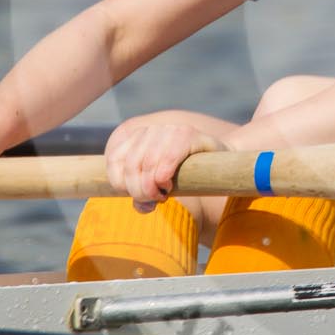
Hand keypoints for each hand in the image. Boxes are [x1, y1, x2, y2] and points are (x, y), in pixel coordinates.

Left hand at [104, 113, 226, 210]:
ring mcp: (169, 129)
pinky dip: (165, 174)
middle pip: (132, 164)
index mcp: (136, 138)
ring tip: (164, 195)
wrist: (219, 163)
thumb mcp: (158, 186)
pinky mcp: (188, 134)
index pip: (115, 160)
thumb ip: (144, 195)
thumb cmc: (184, 177)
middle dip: (139, 190)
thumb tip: (142, 206)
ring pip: (148, 162)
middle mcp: (150, 130)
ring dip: (152, 186)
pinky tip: (168, 184)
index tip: (138, 198)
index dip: (120, 184)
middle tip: (153, 201)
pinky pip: (169, 155)